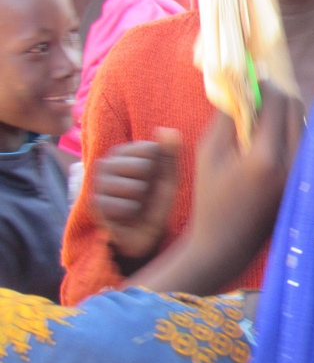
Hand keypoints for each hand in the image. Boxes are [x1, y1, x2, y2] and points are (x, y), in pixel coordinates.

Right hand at [94, 128, 180, 264]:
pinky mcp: (94, 203)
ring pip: (135, 188)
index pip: (151, 149)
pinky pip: (126, 207)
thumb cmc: (156, 202)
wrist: (143, 233)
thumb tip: (167, 129)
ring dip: (141, 201)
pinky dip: (132, 214)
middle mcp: (107, 162)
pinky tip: (125, 216)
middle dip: (150, 185)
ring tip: (134, 205)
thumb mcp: (168, 177)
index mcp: (124, 152)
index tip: (153, 179)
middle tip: (143, 195)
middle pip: (143, 167)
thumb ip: (169, 154)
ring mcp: (98, 182)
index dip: (160, 168)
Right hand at [126, 84, 303, 295]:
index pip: (277, 102)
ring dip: (285, 112)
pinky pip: (305, 141)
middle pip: (296, 107)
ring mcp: (303, 172)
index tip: (250, 80)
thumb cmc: (211, 196)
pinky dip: (291, 130)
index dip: (263, 85)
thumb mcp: (209, 151)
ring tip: (261, 116)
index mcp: (266, 156)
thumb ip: (228, 116)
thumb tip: (243, 85)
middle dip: (277, 95)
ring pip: (304, 122)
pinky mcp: (307, 179)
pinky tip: (271, 135)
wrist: (228, 242)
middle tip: (257, 94)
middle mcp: (292, 163)